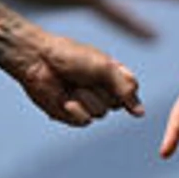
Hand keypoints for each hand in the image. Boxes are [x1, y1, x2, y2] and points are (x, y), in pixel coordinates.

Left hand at [5, 26, 142, 126]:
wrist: (38, 60)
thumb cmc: (70, 56)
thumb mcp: (104, 67)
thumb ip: (125, 89)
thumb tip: (140, 114)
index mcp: (112, 75)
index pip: (132, 89)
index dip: (123, 85)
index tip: (107, 71)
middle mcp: (102, 90)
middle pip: (117, 104)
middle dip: (101, 90)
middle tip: (84, 76)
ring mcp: (87, 103)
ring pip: (101, 113)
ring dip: (86, 98)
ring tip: (71, 86)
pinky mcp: (72, 114)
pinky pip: (85, 121)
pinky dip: (76, 110)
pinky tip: (65, 100)